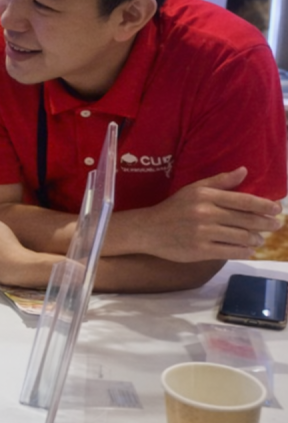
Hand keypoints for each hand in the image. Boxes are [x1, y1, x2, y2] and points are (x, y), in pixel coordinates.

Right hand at [130, 167, 281, 261]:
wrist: (149, 230)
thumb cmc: (173, 208)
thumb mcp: (193, 189)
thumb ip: (219, 181)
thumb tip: (244, 170)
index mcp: (205, 196)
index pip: (243, 200)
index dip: (264, 205)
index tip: (277, 209)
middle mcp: (206, 213)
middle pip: (246, 219)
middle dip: (266, 223)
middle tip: (276, 225)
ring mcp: (203, 233)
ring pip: (242, 237)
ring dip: (256, 239)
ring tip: (259, 239)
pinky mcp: (200, 250)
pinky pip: (231, 251)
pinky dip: (244, 251)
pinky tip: (248, 249)